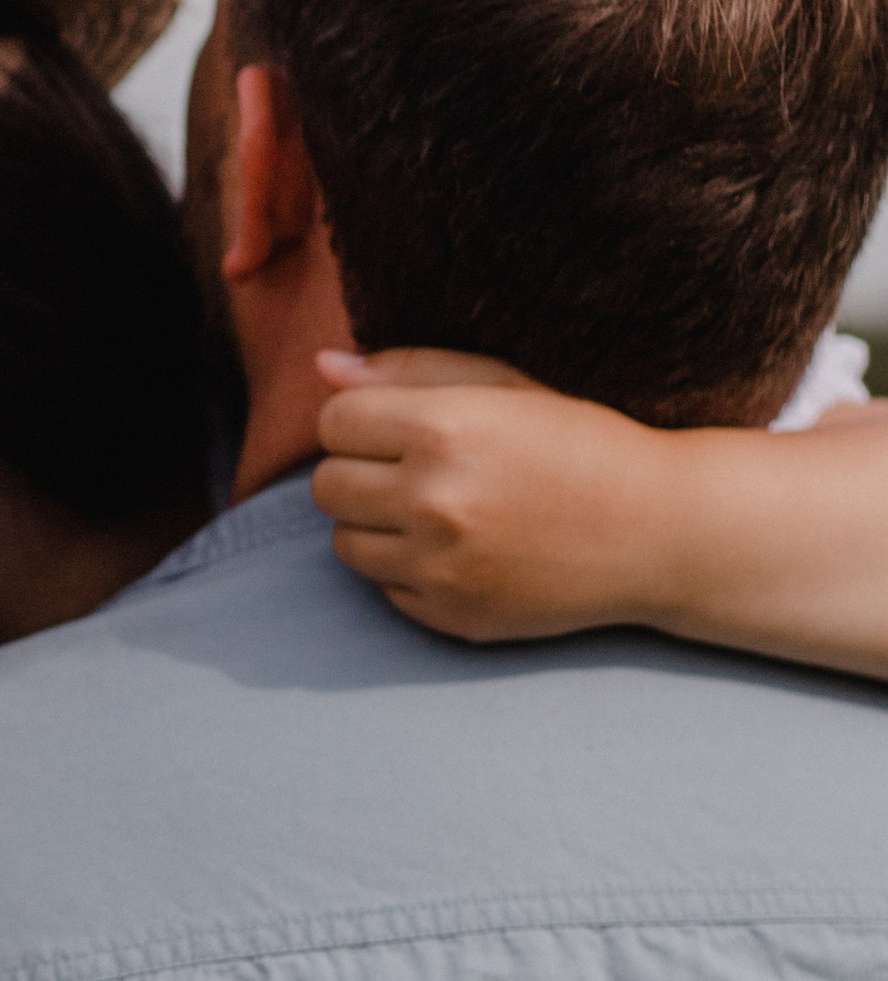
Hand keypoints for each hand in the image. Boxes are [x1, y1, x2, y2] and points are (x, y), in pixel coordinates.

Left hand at [311, 346, 680, 640]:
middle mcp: (433, 499)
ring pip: (343, 542)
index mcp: (443, 429)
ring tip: (436, 510)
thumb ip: (408, 370)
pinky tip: (462, 550)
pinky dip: (409, 570)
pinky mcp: (451, 615)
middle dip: (360, 471)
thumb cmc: (582, 444)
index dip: (361, 421)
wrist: (659, 532)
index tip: (399, 427)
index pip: (333, 422)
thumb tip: (322, 366)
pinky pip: (384, 588)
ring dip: (375, 524)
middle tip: (416, 470)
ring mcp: (440, 565)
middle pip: (326, 484)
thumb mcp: (505, 385)